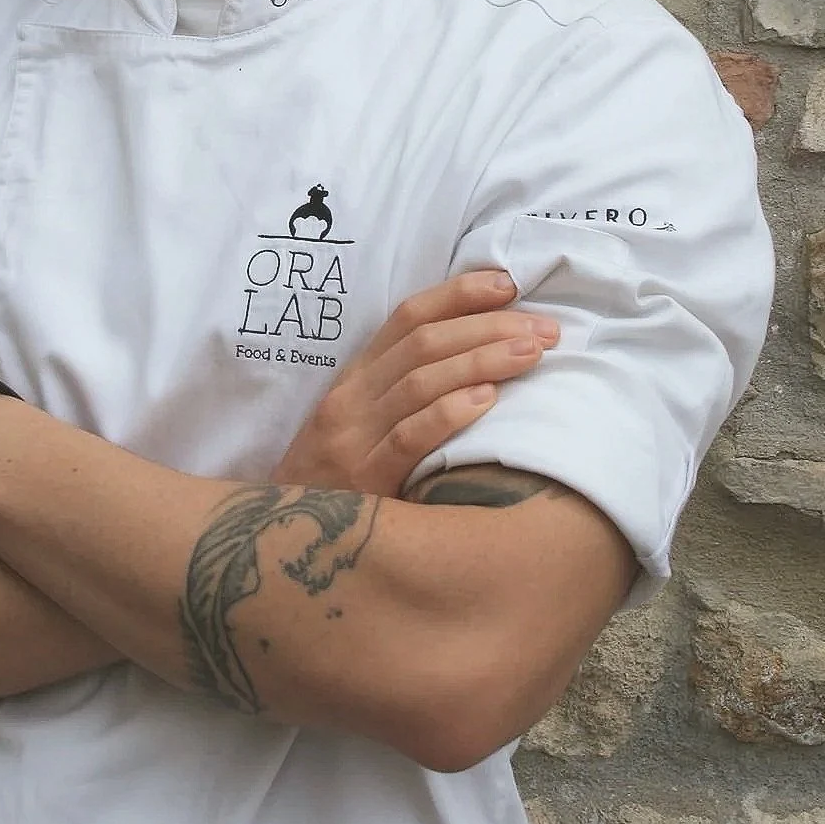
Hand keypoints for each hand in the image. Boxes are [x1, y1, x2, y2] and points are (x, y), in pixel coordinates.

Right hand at [270, 269, 557, 497]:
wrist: (281, 538)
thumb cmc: (335, 482)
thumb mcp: (360, 425)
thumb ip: (404, 392)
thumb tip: (478, 357)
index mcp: (355, 378)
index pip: (408, 317)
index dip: (459, 294)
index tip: (510, 285)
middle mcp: (351, 398)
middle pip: (424, 343)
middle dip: (489, 326)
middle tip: (543, 328)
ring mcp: (352, 438)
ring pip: (421, 381)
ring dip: (482, 360)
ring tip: (532, 354)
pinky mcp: (361, 480)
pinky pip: (408, 437)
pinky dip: (449, 414)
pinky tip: (488, 401)